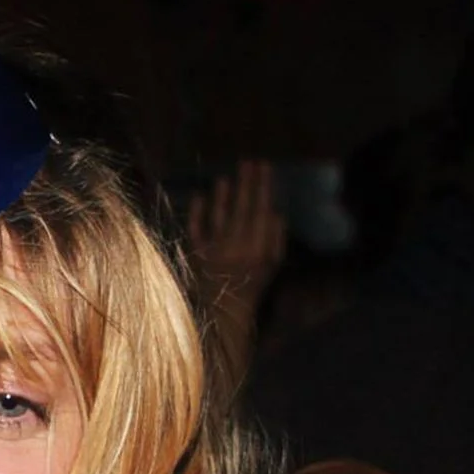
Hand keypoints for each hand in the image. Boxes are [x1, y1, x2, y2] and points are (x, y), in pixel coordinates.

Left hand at [187, 159, 288, 315]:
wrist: (225, 310)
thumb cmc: (253, 284)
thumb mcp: (273, 264)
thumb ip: (276, 238)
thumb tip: (277, 212)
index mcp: (258, 248)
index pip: (261, 210)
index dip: (263, 186)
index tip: (265, 166)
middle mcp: (236, 246)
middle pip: (242, 209)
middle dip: (246, 183)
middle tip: (249, 162)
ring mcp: (214, 250)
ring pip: (219, 217)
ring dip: (223, 196)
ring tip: (226, 177)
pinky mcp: (196, 254)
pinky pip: (196, 230)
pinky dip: (197, 213)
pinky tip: (199, 196)